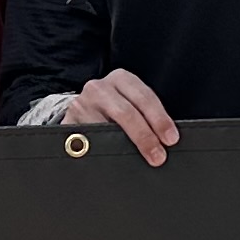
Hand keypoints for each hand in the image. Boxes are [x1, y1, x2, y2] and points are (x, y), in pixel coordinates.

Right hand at [64, 68, 178, 166]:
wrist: (81, 114)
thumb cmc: (114, 110)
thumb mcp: (130, 103)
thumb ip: (146, 115)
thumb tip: (168, 139)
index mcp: (121, 79)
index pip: (144, 97)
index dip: (159, 119)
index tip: (170, 139)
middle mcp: (99, 88)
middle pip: (126, 113)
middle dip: (145, 136)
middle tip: (158, 156)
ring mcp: (81, 105)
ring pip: (105, 128)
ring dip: (123, 146)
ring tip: (137, 160)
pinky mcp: (68, 123)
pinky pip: (88, 139)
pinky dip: (101, 150)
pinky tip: (112, 159)